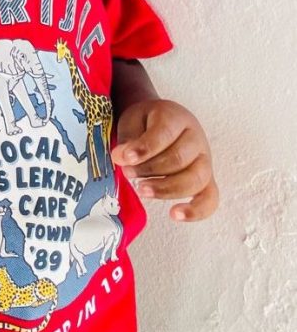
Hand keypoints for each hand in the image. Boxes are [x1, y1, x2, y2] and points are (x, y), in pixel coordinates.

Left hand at [111, 99, 218, 221]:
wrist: (161, 121)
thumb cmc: (146, 123)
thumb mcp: (133, 121)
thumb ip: (128, 139)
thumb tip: (121, 159)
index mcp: (177, 118)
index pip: (164, 134)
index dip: (144, 148)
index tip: (124, 159)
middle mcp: (196, 138)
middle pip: (179, 158)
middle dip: (150, 170)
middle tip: (127, 173)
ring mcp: (204, 160)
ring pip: (195, 179)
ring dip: (166, 189)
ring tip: (142, 191)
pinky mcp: (207, 180)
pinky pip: (210, 199)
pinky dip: (196, 210)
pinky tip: (175, 214)